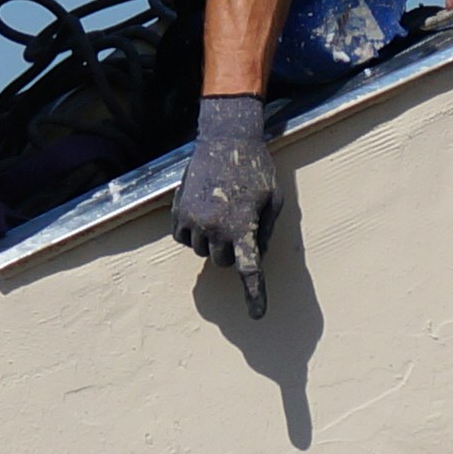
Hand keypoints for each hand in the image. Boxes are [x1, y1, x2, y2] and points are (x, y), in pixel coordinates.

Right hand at [169, 95, 280, 289]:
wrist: (226, 138)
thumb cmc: (256, 168)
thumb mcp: (274, 199)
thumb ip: (265, 230)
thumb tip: (255, 255)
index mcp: (244, 226)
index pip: (249, 270)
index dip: (254, 294)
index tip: (256, 315)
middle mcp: (217, 228)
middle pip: (222, 262)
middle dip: (231, 251)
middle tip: (238, 224)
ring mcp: (194, 221)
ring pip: (202, 251)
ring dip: (212, 240)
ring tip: (220, 210)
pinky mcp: (178, 212)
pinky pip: (183, 238)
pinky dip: (192, 232)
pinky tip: (202, 209)